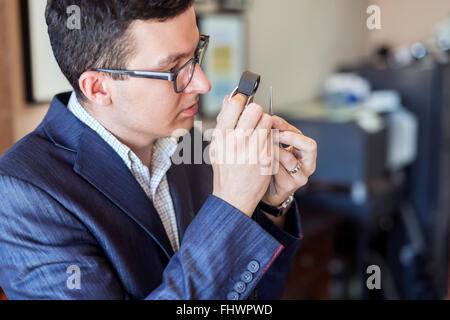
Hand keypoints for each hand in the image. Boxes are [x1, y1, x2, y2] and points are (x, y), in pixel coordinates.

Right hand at [210, 94, 273, 216]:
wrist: (233, 195)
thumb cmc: (225, 169)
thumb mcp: (218, 145)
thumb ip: (223, 121)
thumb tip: (229, 98)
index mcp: (222, 135)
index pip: (235, 103)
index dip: (241, 99)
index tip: (244, 101)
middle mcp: (236, 140)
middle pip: (255, 109)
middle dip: (256, 111)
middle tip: (255, 119)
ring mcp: (253, 148)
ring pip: (267, 120)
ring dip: (266, 123)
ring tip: (261, 133)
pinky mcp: (266, 156)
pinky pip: (273, 136)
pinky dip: (271, 138)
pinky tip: (264, 146)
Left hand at [261, 116, 316, 206]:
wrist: (264, 189)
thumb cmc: (270, 166)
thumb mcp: (276, 148)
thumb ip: (277, 134)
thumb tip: (270, 117)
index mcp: (307, 155)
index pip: (307, 140)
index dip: (290, 129)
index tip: (274, 121)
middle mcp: (308, 167)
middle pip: (309, 147)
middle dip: (289, 137)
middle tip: (272, 132)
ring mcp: (300, 178)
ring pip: (290, 159)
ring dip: (275, 150)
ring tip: (262, 145)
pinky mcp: (289, 186)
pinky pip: (279, 171)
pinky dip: (268, 163)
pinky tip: (259, 159)